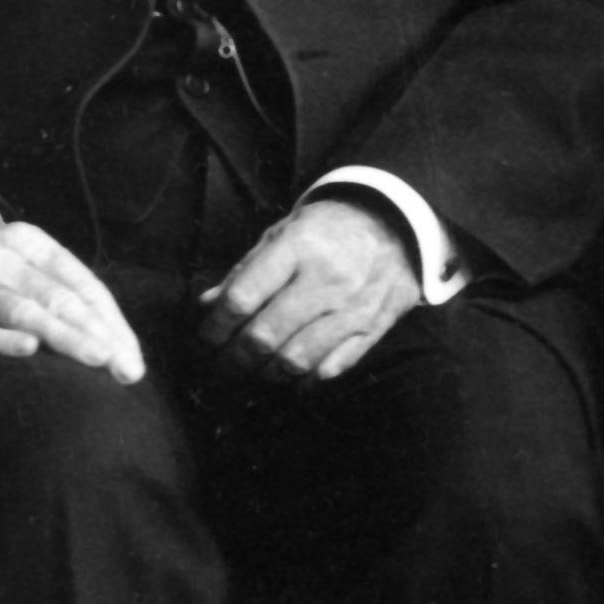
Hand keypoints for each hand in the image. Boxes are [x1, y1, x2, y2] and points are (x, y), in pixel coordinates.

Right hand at [0, 219, 145, 381]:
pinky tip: (29, 350)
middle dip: (100, 335)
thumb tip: (112, 333)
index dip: (112, 320)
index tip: (132, 355)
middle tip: (128, 369)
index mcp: (27, 242)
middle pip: (61, 298)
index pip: (82, 283)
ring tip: (98, 358)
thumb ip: (57, 285)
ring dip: (66, 336)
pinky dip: (2, 340)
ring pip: (26, 311)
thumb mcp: (15, 259)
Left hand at [199, 196, 421, 382]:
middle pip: (265, 336)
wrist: (397, 223)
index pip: (243, 298)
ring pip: (297, 359)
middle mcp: (327, 279)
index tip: (206, 338)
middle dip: (234, 359)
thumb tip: (207, 305)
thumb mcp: (283, 234)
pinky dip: (306, 380)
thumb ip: (246, 270)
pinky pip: (334, 367)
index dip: (216, 326)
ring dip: (267, 374)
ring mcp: (354, 307)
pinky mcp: (374, 327)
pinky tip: (292, 378)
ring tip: (254, 373)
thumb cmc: (327, 230)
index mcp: (298, 248)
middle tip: (222, 366)